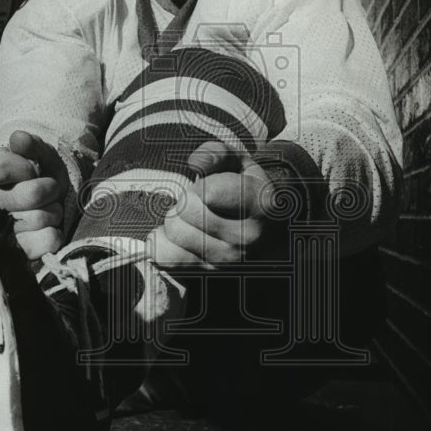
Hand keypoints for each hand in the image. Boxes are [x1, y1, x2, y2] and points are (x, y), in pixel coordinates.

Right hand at [0, 130, 68, 258]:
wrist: (48, 203)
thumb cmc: (39, 175)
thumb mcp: (37, 154)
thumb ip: (30, 145)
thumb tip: (18, 139)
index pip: (1, 168)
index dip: (25, 168)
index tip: (30, 170)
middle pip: (32, 195)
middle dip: (49, 189)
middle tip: (47, 189)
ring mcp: (0, 233)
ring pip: (40, 218)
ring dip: (53, 211)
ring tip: (46, 209)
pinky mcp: (17, 254)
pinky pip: (47, 242)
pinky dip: (53, 234)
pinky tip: (45, 229)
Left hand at [148, 141, 274, 268]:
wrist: (268, 231)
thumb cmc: (247, 190)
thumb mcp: (239, 163)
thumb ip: (216, 154)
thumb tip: (194, 163)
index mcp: (260, 205)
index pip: (208, 193)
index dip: (202, 186)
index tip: (215, 190)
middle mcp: (247, 239)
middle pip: (186, 211)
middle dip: (186, 202)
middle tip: (202, 206)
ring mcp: (228, 262)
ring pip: (174, 233)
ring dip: (175, 222)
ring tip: (195, 222)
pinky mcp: (208, 276)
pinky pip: (166, 257)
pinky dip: (163, 244)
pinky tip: (179, 239)